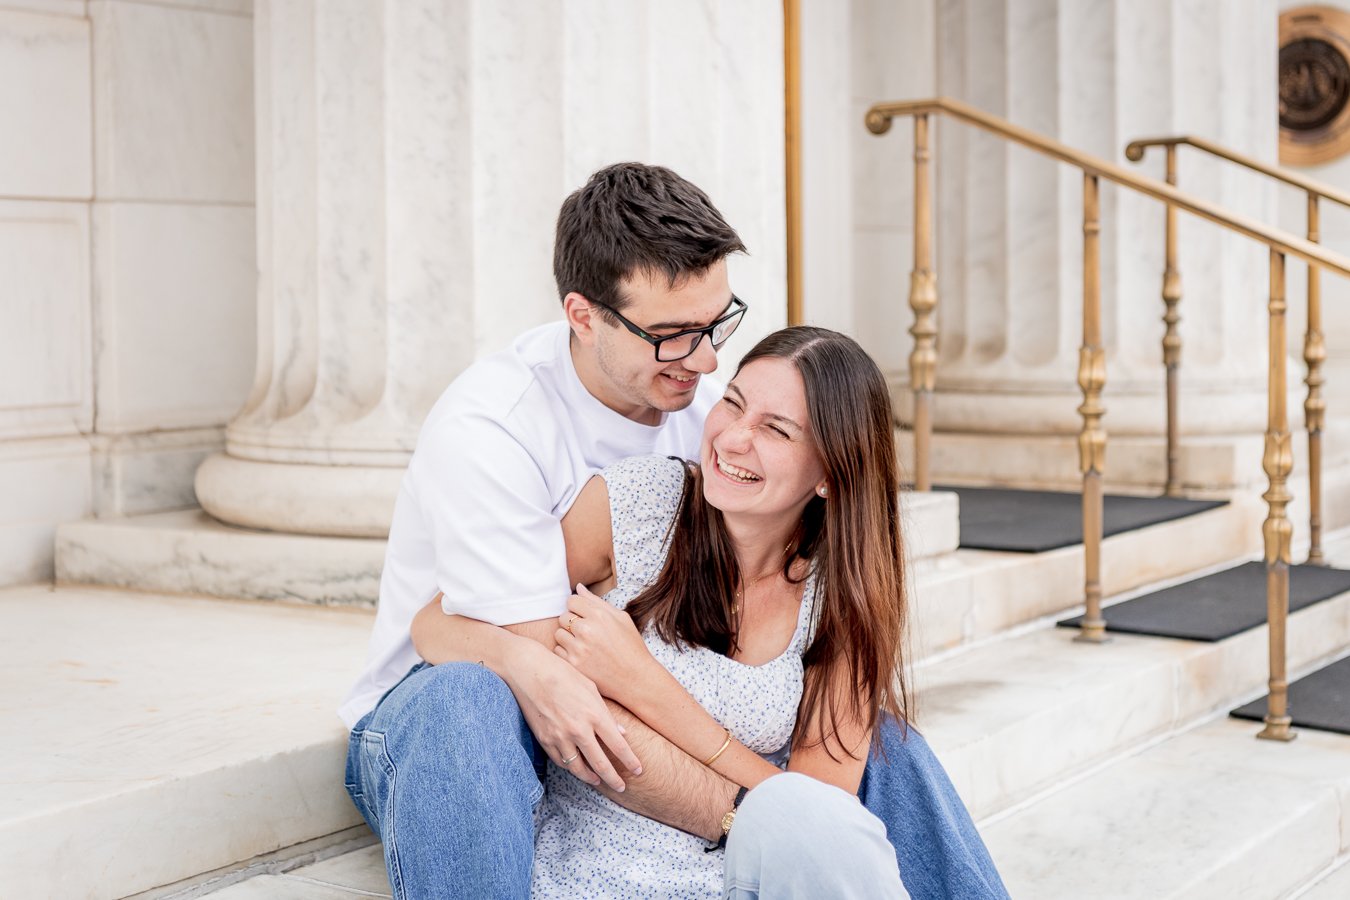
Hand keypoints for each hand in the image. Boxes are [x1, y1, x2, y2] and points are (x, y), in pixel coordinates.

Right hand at [507, 640, 642, 791]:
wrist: (529, 671)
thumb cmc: (563, 673)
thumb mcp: (591, 688)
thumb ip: (607, 713)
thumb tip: (621, 732)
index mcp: (595, 714)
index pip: (618, 746)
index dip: (630, 761)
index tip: (638, 770)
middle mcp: (579, 730)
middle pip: (600, 764)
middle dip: (614, 779)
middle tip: (622, 787)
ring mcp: (560, 737)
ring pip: (578, 768)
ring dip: (591, 778)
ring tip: (599, 781)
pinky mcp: (544, 739)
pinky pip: (560, 761)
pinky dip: (570, 767)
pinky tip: (577, 768)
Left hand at [554, 584, 656, 704]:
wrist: (636, 679)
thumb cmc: (631, 647)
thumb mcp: (621, 618)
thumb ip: (597, 602)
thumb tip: (578, 587)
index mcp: (600, 615)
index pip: (572, 600)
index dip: (577, 607)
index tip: (584, 615)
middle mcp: (587, 630)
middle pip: (563, 616)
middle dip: (571, 622)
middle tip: (585, 632)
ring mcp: (579, 648)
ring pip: (558, 634)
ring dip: (567, 637)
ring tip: (583, 644)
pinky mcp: (574, 665)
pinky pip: (557, 651)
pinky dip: (566, 652)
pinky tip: (581, 655)